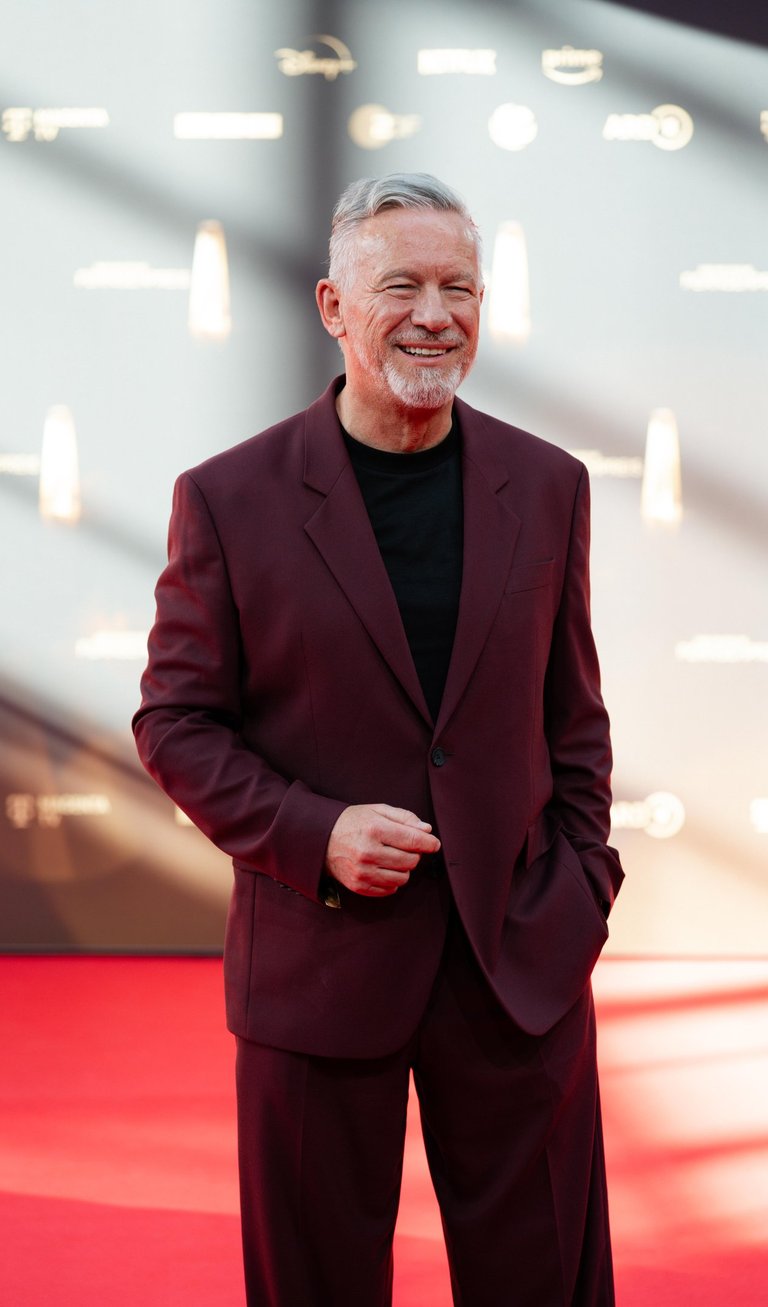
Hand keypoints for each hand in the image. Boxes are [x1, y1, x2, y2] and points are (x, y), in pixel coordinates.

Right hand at [325, 803, 440, 896]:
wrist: (321, 839)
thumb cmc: (353, 822)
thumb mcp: (377, 811)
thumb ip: (404, 818)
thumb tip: (427, 830)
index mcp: (374, 829)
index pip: (413, 840)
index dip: (429, 843)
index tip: (434, 844)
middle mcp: (368, 852)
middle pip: (411, 861)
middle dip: (413, 854)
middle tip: (403, 847)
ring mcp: (362, 871)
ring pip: (402, 878)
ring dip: (403, 868)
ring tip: (392, 858)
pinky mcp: (358, 886)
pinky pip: (389, 889)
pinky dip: (392, 881)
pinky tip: (383, 868)